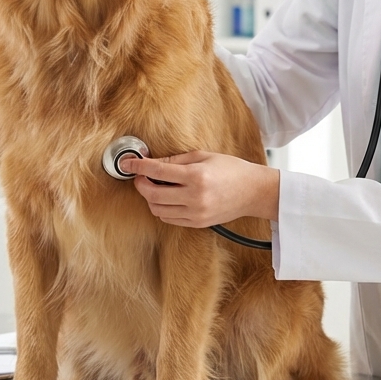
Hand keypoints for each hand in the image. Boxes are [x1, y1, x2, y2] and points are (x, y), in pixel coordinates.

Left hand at [125, 151, 279, 227]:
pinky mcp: (197, 223)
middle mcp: (194, 197)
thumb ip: (175, 160)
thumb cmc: (231, 169)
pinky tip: (166, 198)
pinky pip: (169, 219)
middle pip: (152, 194)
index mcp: (196, 176)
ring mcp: (196, 213)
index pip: (157, 171)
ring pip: (158, 209)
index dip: (138, 166)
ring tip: (154, 187)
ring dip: (150, 198)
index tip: (127, 163)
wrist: (253, 191)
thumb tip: (151, 162)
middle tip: (140, 176)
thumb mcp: (204, 156)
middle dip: (140, 184)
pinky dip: (162, 209)